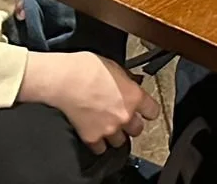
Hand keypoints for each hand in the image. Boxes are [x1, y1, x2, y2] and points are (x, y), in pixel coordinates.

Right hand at [19, 51, 158, 152]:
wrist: (64, 79)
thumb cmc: (86, 68)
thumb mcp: (114, 66)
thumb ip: (127, 80)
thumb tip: (131, 84)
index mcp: (134, 96)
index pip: (153, 111)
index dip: (148, 110)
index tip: (144, 110)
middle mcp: (124, 115)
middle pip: (138, 129)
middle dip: (131, 123)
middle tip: (123, 116)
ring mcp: (109, 129)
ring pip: (121, 141)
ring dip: (116, 134)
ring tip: (108, 125)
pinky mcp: (92, 138)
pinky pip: (101, 149)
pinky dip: (99, 144)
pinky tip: (95, 132)